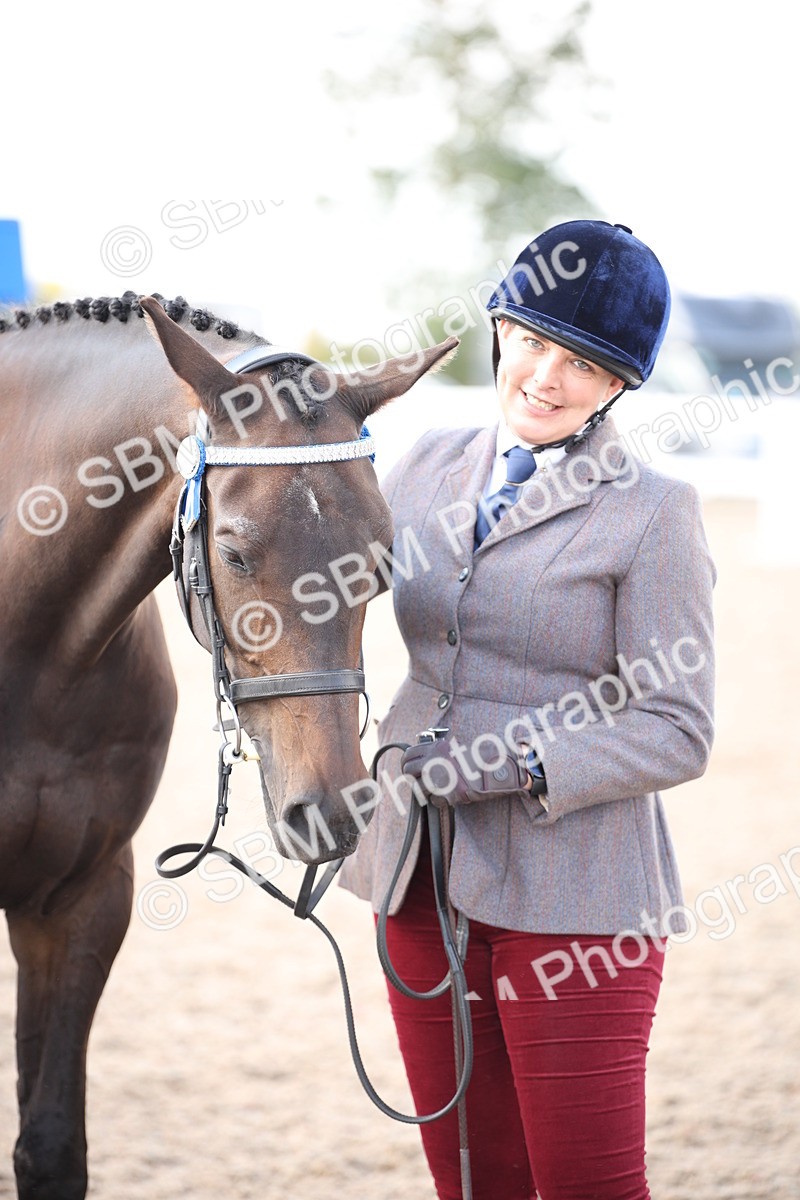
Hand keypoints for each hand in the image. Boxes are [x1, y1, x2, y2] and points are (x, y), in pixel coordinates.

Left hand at [400, 735, 532, 806]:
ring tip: (437, 788)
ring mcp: (440, 779)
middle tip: (420, 781)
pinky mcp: (448, 794)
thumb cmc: (476, 759)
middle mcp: (435, 762)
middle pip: (408, 771)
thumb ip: (436, 753)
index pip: (408, 754)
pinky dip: (439, 801)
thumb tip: (418, 759)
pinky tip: (448, 796)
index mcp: (436, 748)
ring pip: (418, 788)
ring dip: (426, 790)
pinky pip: (434, 801)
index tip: (409, 767)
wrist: (495, 770)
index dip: (406, 762)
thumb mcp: (453, 749)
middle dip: (412, 777)